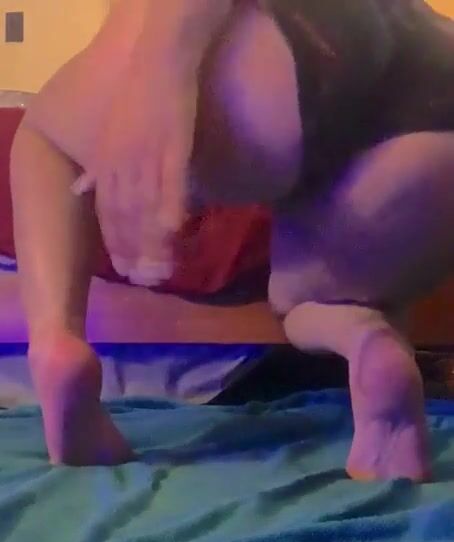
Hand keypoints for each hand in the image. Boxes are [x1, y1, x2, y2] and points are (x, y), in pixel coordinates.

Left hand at [72, 60, 196, 285]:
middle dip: (133, 252)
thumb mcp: (107, 132)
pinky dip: (172, 210)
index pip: (108, 213)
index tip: (122, 268)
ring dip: (153, 243)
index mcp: (106, 164)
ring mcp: (147, 159)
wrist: (155, 59)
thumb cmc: (132, 94)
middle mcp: (122, 167)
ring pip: (147, 210)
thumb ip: (103, 165)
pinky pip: (172, 186)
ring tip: (161, 269)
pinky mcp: (173, 149)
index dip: (115, 243)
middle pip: (126, 218)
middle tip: (142, 280)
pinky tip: (175, 233)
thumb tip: (91, 188)